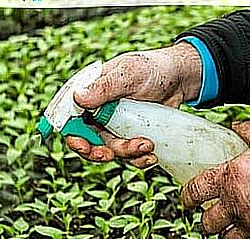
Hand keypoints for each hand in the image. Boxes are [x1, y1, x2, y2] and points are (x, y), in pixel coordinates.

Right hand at [65, 42, 201, 166]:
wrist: (179, 79)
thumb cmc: (151, 69)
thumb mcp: (128, 74)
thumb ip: (104, 87)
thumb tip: (78, 97)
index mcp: (89, 94)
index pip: (70, 118)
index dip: (72, 135)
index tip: (84, 146)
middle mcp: (97, 112)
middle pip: (87, 140)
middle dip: (98, 152)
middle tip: (111, 155)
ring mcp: (113, 126)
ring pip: (110, 150)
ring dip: (127, 153)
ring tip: (148, 145)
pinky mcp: (129, 136)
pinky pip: (128, 155)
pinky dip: (138, 159)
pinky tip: (152, 155)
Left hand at [180, 121, 249, 238]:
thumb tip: (239, 126)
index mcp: (228, 182)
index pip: (195, 191)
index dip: (187, 197)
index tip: (187, 201)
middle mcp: (234, 207)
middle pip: (208, 223)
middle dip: (209, 222)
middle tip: (214, 218)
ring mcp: (248, 228)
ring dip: (230, 238)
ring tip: (235, 232)